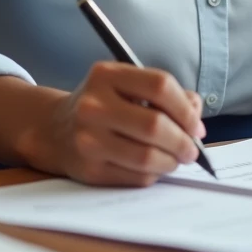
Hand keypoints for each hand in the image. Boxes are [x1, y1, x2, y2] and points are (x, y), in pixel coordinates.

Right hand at [30, 61, 205, 186]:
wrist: (55, 129)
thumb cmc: (103, 105)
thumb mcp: (127, 85)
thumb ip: (166, 94)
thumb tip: (196, 119)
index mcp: (106, 75)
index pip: (160, 85)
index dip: (185, 108)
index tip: (195, 125)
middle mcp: (93, 105)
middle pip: (155, 125)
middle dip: (183, 141)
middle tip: (192, 150)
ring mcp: (88, 138)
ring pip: (146, 156)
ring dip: (171, 161)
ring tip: (176, 159)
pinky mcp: (89, 169)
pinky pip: (135, 176)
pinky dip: (154, 174)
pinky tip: (154, 167)